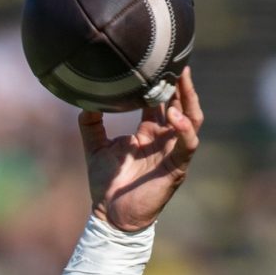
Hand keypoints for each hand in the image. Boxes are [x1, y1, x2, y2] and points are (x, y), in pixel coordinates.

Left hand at [80, 67, 202, 232]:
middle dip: (181, 83)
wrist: (110, 215)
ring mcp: (173, 152)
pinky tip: (175, 117)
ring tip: (182, 79)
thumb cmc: (107, 184)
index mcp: (149, 132)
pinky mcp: (177, 168)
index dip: (163, 81)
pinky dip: (184, 130)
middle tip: (177, 59)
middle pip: (181, 104)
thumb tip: (84, 99)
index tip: (160, 58)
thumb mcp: (95, 147)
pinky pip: (188, 145)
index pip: (162, 101)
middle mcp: (165, 139)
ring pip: (191, 120)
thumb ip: (90, 123)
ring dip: (189, 99)